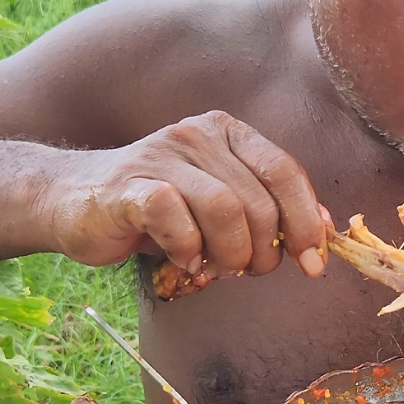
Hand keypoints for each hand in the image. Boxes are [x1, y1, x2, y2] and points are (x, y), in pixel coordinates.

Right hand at [48, 110, 327, 277]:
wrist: (76, 201)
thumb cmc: (161, 210)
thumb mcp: (222, 205)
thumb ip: (271, 211)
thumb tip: (327, 233)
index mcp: (229, 133)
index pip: (285, 172)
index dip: (307, 222)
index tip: (313, 264)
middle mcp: (198, 135)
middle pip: (258, 201)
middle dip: (263, 251)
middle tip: (246, 270)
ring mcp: (161, 155)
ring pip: (224, 209)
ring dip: (229, 254)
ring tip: (216, 268)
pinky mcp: (129, 185)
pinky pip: (175, 217)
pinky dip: (188, 249)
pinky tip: (184, 260)